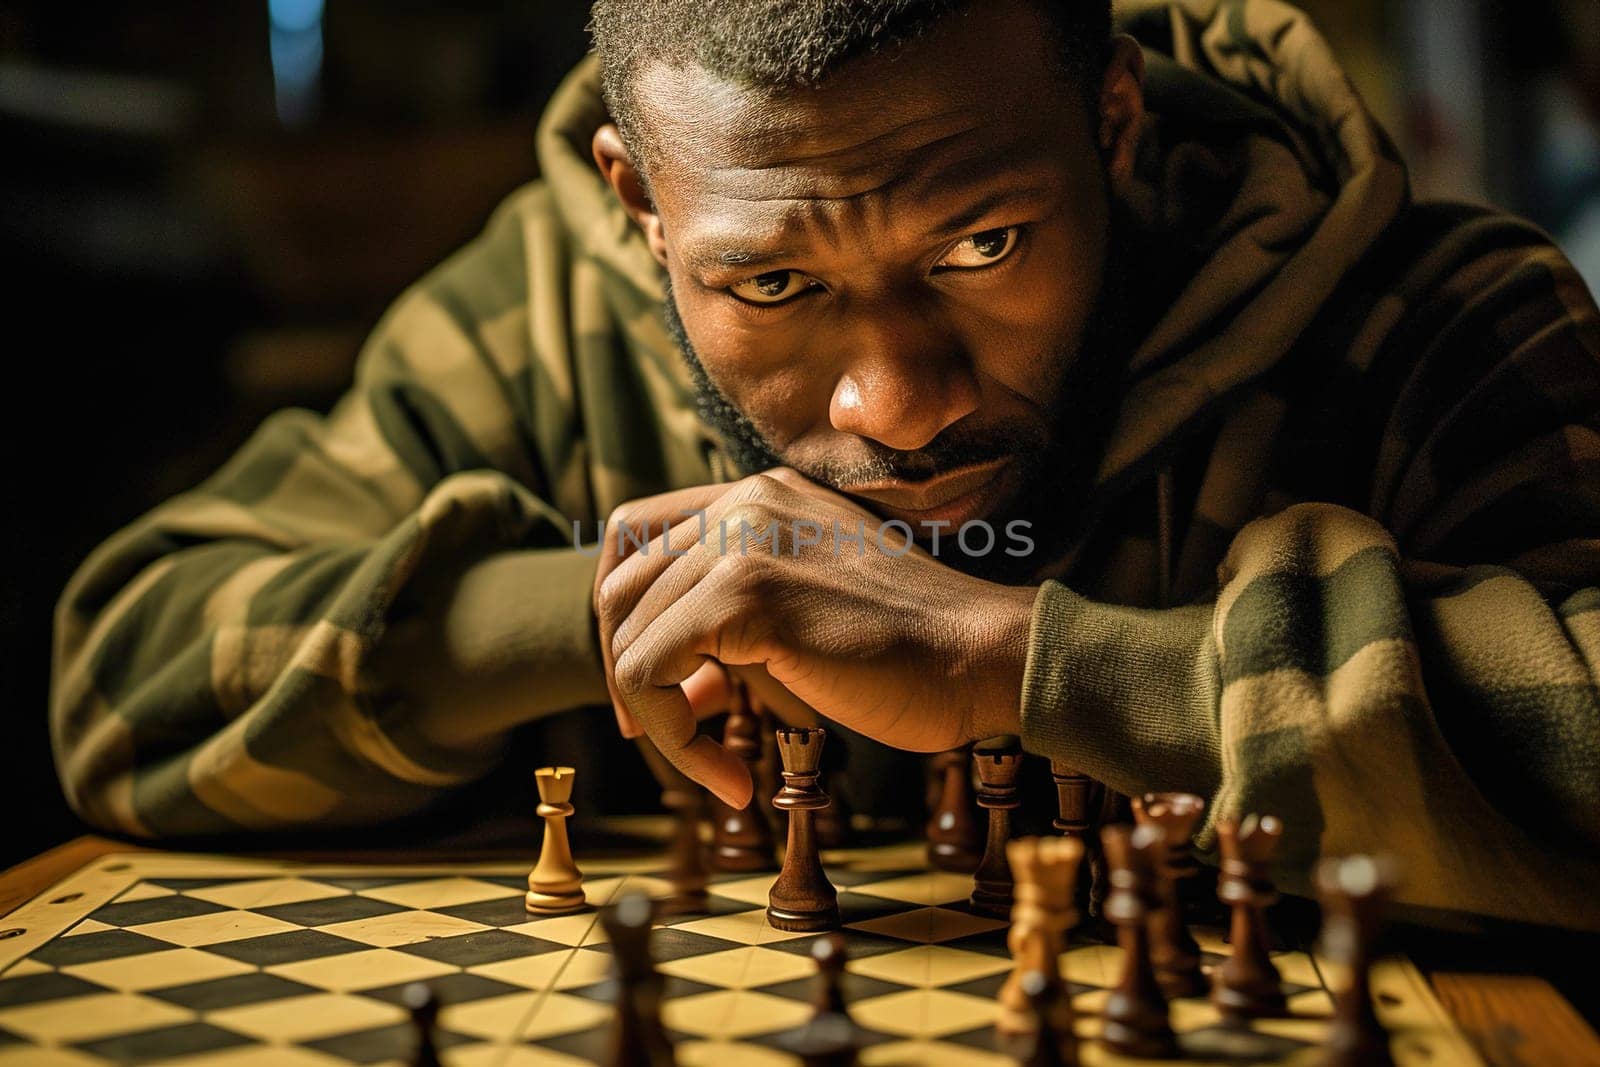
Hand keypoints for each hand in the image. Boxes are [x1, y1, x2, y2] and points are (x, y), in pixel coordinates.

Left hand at [593, 468, 1034, 806]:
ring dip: (660, 724)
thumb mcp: (809, 616)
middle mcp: (744, 503)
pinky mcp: (747, 595)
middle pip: (620, 589)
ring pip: (630, 639)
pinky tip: (732, 781)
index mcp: (760, 496)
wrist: (983, 656)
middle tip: (656, 737)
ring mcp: (743, 542)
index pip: (637, 534)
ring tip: (717, 773)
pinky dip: (677, 741)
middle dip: (626, 674)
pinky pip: (653, 675)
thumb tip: (675, 688)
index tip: (645, 682)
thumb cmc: (914, 652)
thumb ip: (739, 628)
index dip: (620, 613)